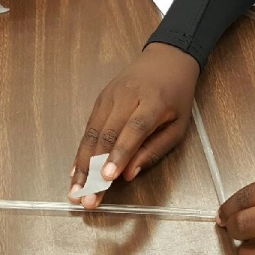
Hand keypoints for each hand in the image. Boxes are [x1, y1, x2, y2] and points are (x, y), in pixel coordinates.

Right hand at [70, 43, 199, 207]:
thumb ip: (155, 150)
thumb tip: (129, 175)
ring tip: (75, 190)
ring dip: (81, 164)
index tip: (107, 177)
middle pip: (106, 134)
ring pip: (91, 133)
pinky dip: (81, 151)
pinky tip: (75, 171)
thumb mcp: (179, 125)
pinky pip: (88, 128)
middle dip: (93, 169)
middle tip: (86, 196)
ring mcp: (109, 96)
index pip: (134, 130)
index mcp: (153, 101)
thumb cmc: (177, 96)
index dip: (119, 154)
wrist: (166, 58)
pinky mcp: (99, 98)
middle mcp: (127, 97)